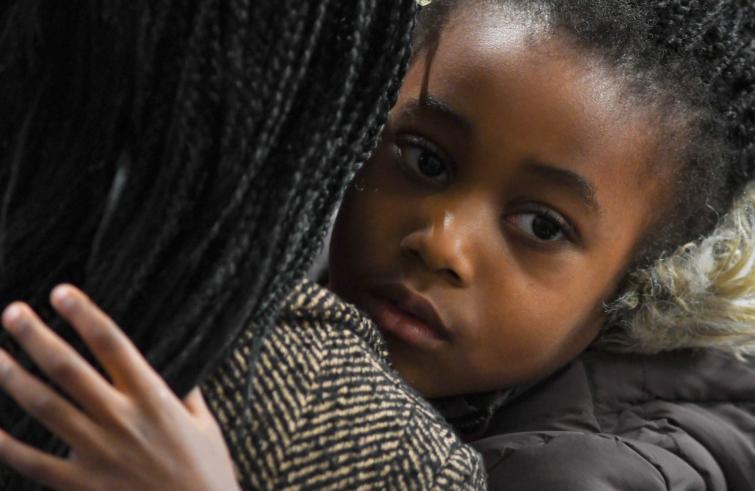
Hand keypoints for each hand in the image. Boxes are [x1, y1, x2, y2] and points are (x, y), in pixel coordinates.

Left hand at [0, 285, 240, 490]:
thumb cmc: (206, 472)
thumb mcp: (205, 424)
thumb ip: (184, 392)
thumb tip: (170, 365)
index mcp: (154, 399)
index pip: (113, 345)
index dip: (85, 316)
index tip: (62, 293)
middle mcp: (121, 420)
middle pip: (69, 369)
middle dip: (37, 337)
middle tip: (12, 311)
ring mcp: (96, 453)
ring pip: (44, 407)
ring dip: (13, 376)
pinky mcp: (79, 484)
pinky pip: (31, 461)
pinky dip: (3, 443)